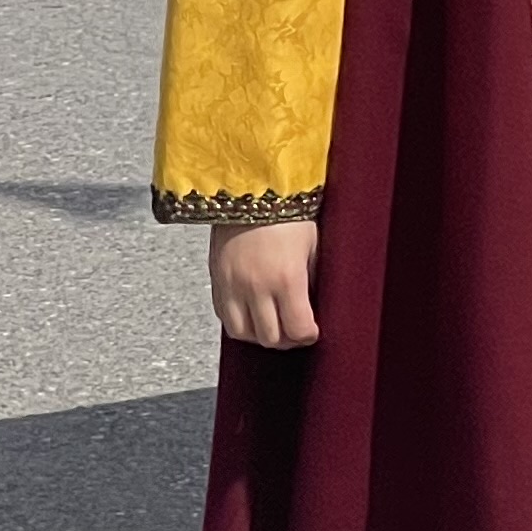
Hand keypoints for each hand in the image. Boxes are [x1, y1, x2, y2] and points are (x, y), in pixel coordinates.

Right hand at [210, 219, 320, 347]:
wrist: (251, 190)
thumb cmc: (289, 212)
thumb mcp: (312, 246)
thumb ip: (312, 278)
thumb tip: (315, 303)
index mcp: (288, 279)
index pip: (298, 328)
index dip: (308, 335)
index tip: (313, 331)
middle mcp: (257, 287)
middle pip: (270, 338)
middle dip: (287, 340)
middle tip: (296, 332)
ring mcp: (233, 286)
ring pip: (243, 334)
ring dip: (260, 336)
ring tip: (274, 326)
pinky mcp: (216, 280)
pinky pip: (224, 317)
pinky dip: (239, 323)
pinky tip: (253, 315)